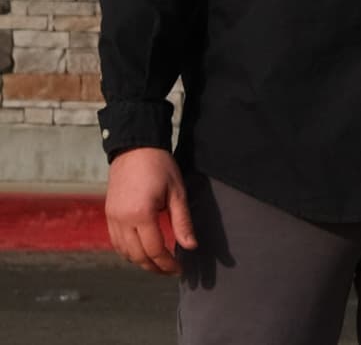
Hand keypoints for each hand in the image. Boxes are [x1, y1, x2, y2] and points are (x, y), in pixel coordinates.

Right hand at [103, 147, 194, 273]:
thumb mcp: (177, 193)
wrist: (135, 149)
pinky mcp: (109, 214)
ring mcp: (112, 218)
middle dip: (154, 267)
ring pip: (124, 252)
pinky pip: (116, 242)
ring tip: (158, 264)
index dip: (167, 263)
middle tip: (170, 271)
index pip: (154, 250)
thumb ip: (182, 222)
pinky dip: (128, 252)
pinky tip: (141, 252)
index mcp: (141, 214)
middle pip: (137, 256)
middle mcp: (122, 220)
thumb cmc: (160, 167)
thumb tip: (191, 246)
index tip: (179, 269)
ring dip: (140, 262)